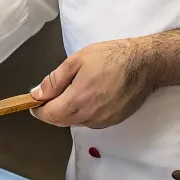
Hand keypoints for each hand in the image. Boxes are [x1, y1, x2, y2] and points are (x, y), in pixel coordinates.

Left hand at [29, 28, 179, 128]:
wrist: (145, 64)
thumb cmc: (111, 57)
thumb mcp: (76, 61)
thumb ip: (54, 80)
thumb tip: (37, 94)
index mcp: (78, 101)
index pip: (49, 115)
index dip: (38, 109)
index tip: (34, 101)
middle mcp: (89, 117)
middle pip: (60, 120)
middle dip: (52, 109)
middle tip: (52, 92)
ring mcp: (103, 121)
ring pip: (75, 121)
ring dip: (68, 110)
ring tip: (75, 89)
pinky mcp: (113, 121)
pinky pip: (90, 120)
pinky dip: (83, 111)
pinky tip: (90, 95)